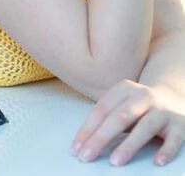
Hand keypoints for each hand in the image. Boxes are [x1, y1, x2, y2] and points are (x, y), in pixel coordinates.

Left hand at [69, 79, 184, 166]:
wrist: (175, 98)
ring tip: (114, 162)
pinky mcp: (179, 125)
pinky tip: (157, 162)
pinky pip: (173, 139)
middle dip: (100, 138)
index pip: (101, 110)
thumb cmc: (140, 107)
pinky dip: (165, 150)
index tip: (76, 148)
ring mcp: (162, 110)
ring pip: (144, 128)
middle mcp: (143, 96)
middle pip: (118, 118)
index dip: (87, 130)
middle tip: (86, 155)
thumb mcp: (122, 105)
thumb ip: (107, 118)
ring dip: (129, 146)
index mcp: (124, 89)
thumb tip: (84, 142)